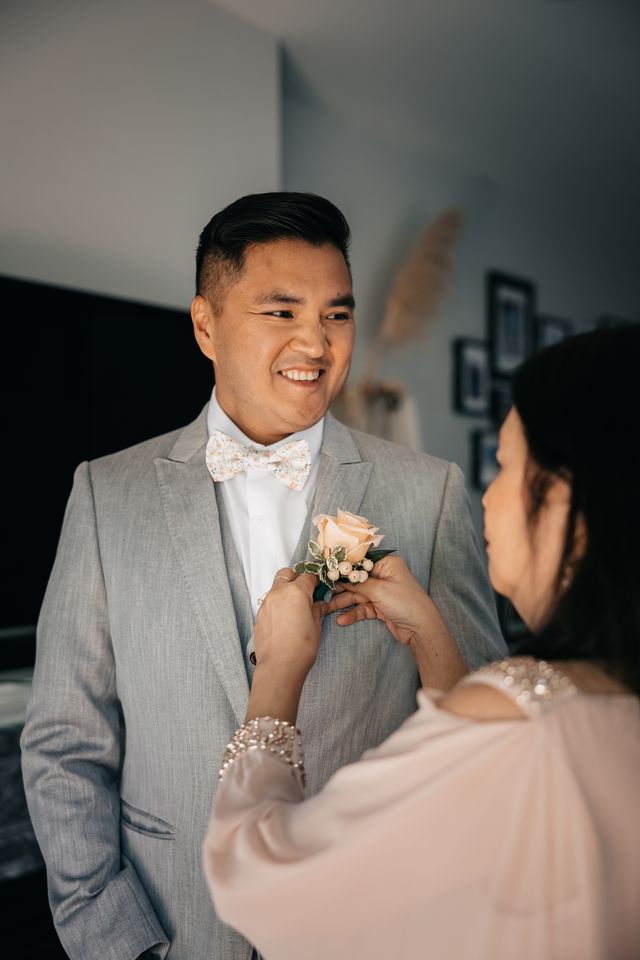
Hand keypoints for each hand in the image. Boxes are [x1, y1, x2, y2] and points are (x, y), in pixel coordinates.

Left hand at [246, 569, 326, 723]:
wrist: (279, 666)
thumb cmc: (301, 647)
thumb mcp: (316, 625)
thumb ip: (317, 609)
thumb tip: (319, 604)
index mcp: (296, 591)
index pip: (308, 576)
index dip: (315, 581)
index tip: (319, 588)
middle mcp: (279, 592)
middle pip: (287, 574)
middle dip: (296, 579)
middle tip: (305, 593)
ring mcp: (267, 603)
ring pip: (276, 588)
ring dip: (286, 591)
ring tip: (295, 608)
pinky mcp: (260, 615)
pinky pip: (270, 602)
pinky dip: (278, 604)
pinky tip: (285, 619)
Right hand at [326, 555, 432, 646]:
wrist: (420, 629)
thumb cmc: (404, 602)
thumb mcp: (378, 590)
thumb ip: (357, 584)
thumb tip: (339, 577)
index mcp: (386, 564)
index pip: (360, 562)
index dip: (343, 567)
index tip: (326, 571)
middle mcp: (383, 576)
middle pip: (356, 580)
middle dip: (339, 587)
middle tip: (321, 591)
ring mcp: (382, 592)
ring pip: (357, 595)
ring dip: (342, 602)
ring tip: (326, 609)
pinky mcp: (380, 607)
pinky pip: (362, 608)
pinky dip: (353, 613)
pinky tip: (341, 620)